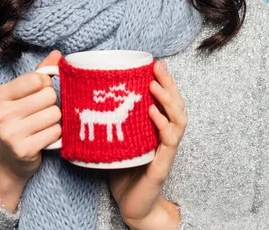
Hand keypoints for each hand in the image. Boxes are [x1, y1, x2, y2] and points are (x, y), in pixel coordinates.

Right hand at [0, 49, 62, 182]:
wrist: (7, 161)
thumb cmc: (17, 121)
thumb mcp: (22, 96)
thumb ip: (39, 73)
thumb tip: (58, 53)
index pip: (38, 78)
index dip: (46, 85)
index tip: (38, 95)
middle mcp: (1, 113)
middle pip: (49, 96)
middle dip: (51, 104)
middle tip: (40, 113)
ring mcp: (10, 133)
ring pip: (55, 114)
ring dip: (54, 120)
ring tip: (41, 126)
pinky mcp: (23, 150)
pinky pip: (55, 132)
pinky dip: (55, 135)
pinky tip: (43, 138)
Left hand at [108, 60, 186, 228]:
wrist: (132, 206)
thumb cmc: (124, 172)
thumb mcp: (116, 139)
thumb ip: (111, 121)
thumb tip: (89, 97)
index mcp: (158, 128)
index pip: (167, 100)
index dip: (165, 81)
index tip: (156, 63)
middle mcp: (166, 137)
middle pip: (177, 105)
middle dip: (169, 84)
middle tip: (158, 68)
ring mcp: (166, 151)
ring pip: (178, 121)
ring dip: (168, 101)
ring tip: (155, 87)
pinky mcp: (162, 166)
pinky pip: (168, 143)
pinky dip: (162, 125)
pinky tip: (153, 113)